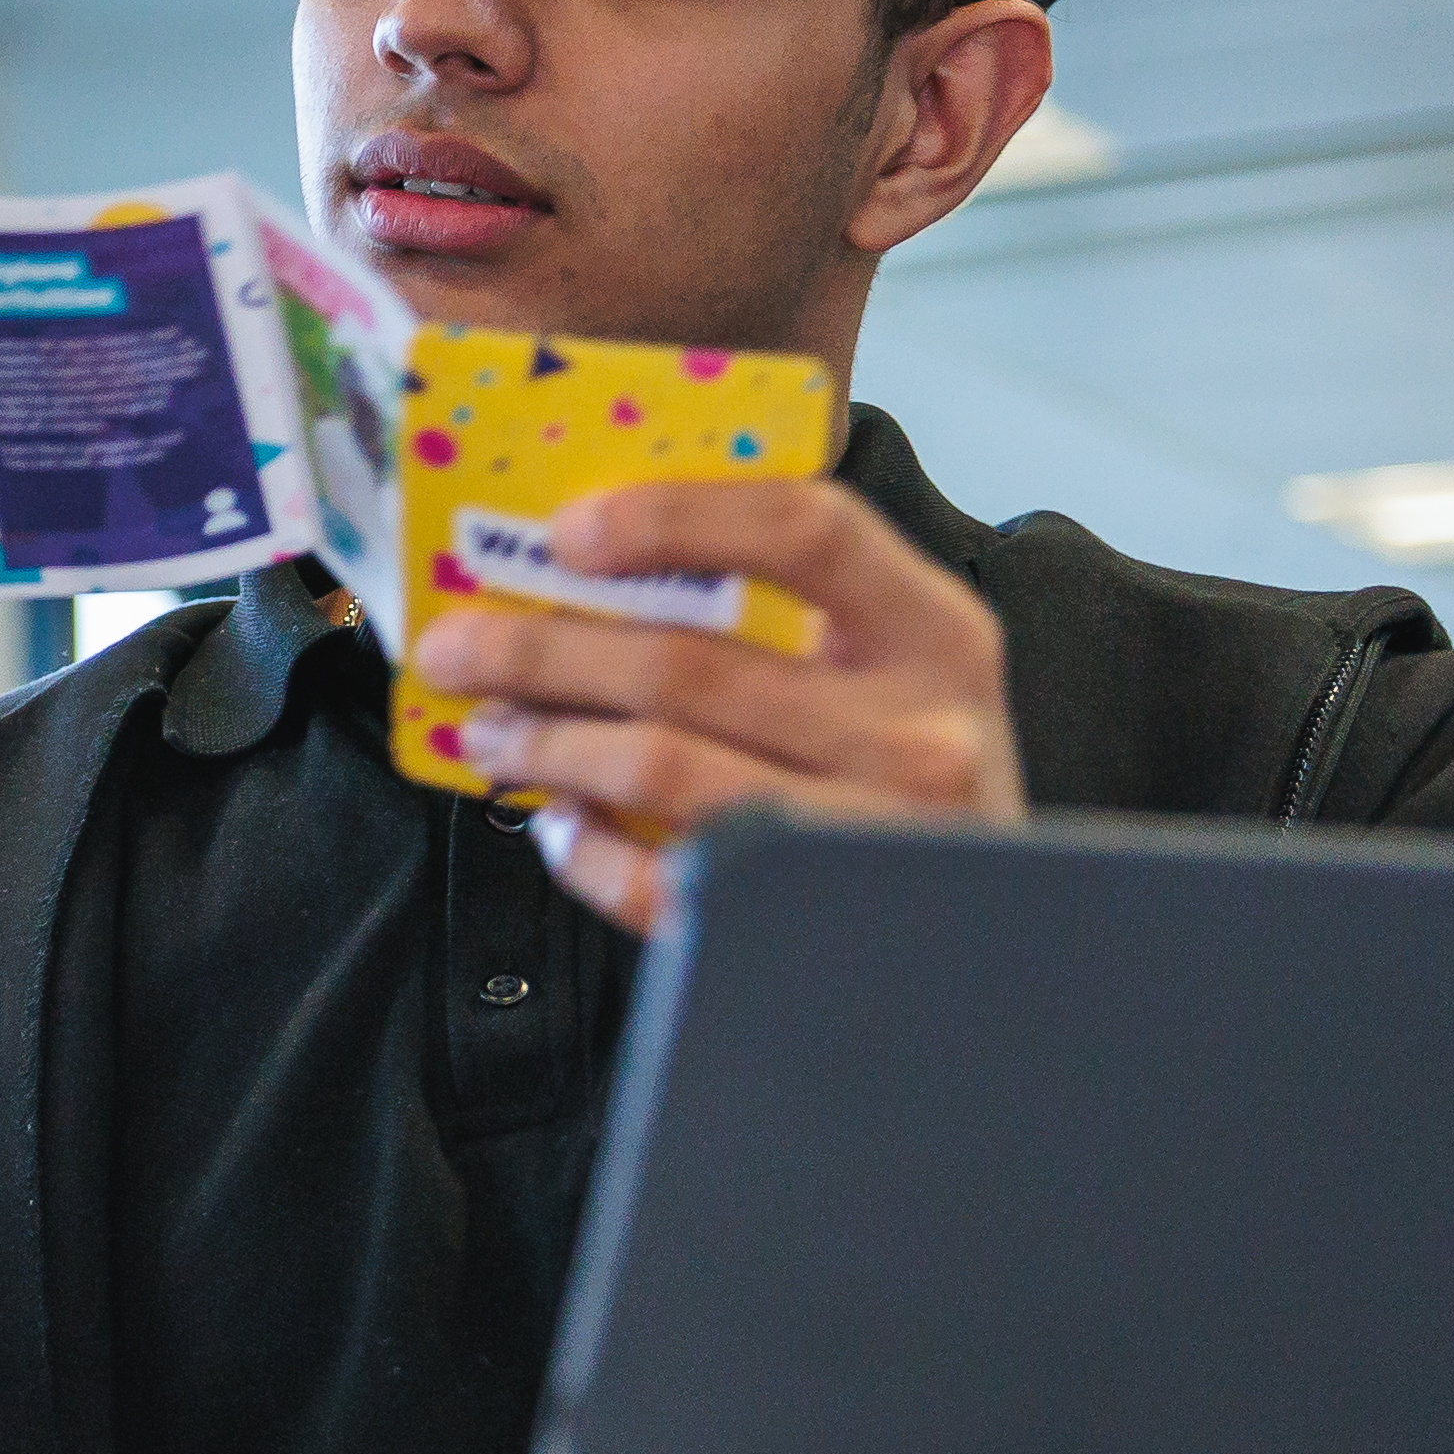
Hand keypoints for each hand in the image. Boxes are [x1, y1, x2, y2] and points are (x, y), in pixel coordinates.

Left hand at [407, 477, 1021, 934]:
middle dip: (543, 651)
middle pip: (690, 665)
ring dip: (547, 743)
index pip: (808, 530)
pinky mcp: (816, 927)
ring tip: (489, 730)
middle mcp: (918, 732)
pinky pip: (664, 880)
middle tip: (454, 647)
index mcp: (935, 633)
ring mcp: (870, 837)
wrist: (999, 937)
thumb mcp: (894, 670)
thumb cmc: (913, 775)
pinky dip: (587, 851)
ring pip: (661, 767)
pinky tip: (559, 825)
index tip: (565, 529)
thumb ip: (789, 608)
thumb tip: (584, 559)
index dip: (678, 516)